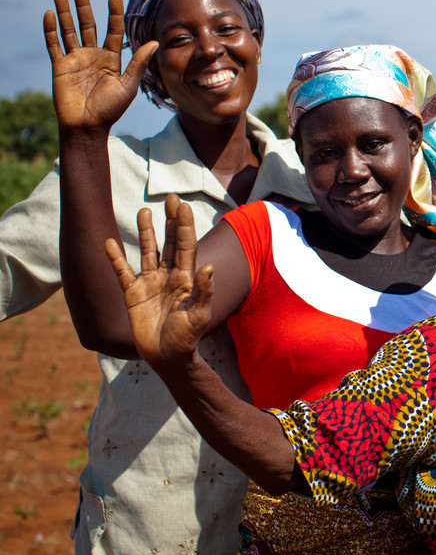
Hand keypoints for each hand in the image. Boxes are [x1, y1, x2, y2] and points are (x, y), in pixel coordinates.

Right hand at [44, 0, 157, 133]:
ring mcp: (76, 60)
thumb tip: (155, 42)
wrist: (88, 126)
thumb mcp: (128, 84)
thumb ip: (138, 62)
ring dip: (65, 13)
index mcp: (112, 59)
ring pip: (69, 30)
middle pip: (88, 25)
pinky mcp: (60, 66)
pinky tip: (50, 14)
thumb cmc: (111, 109)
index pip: (113, 30)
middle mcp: (93, 55)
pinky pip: (54, 45)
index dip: (113, 12)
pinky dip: (51, 30)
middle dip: (84, 6)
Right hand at [106, 195, 212, 370]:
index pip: (186, 246)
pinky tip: (108, 242)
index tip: (183, 205)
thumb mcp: (199, 315)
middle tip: (171, 197)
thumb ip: (203, 291)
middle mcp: (169, 276)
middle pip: (169, 242)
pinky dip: (115, 258)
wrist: (167, 357)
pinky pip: (122, 272)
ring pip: (148, 251)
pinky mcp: (133, 294)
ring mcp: (150, 283)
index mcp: (186, 278)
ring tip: (144, 211)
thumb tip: (208, 266)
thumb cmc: (187, 338)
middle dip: (170, 221)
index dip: (184, 226)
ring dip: (146, 232)